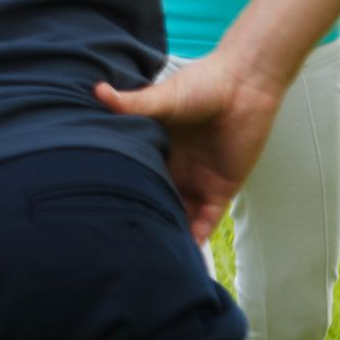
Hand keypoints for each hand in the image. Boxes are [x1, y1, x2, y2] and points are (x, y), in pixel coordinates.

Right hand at [96, 51, 289, 242]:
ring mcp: (197, 181)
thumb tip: (96, 91)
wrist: (245, 86)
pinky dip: (195, 238)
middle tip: (115, 239)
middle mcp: (173, 167)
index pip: (132, 173)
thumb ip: (132, 103)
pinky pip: (206, 221)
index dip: (117, 188)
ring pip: (177, 215)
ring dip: (166, 232)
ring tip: (143, 255)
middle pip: (152, 198)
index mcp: (154, 146)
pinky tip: (180, 255)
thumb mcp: (163, 97)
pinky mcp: (221, 190)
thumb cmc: (202, 85)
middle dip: (139, 216)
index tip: (95, 206)